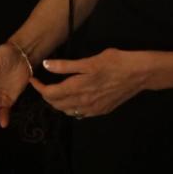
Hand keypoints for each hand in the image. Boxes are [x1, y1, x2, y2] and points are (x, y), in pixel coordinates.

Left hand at [30, 48, 151, 118]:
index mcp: (78, 88)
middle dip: (46, 95)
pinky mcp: (102, 110)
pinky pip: (80, 113)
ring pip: (67, 111)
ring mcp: (94, 108)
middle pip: (56, 104)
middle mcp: (84, 102)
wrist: (140, 74)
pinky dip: (71, 108)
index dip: (38, 87)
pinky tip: (72, 99)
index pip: (50, 94)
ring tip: (54, 90)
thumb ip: (66, 66)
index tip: (32, 79)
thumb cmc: (115, 62)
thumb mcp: (89, 60)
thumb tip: (46, 65)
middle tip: (42, 83)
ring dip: (57, 103)